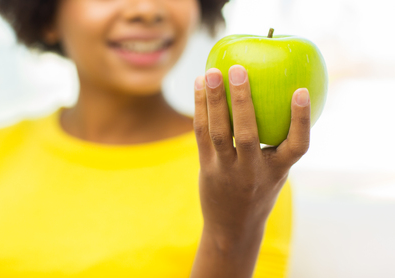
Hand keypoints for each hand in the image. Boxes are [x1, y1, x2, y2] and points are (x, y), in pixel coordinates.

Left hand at [193, 65, 310, 237]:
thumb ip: (278, 144)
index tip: (301, 91)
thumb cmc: (259, 191)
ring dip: (213, 101)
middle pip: (248, 134)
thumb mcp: (275, 172)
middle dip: (242, 100)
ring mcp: (227, 171)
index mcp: (278, 171)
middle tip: (238, 69)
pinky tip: (199, 86)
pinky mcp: (207, 168)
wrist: (233, 227)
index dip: (301, 119)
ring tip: (211, 72)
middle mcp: (252, 172)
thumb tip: (282, 98)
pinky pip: (201, 135)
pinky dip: (200, 109)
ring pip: (218, 133)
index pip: (297, 146)